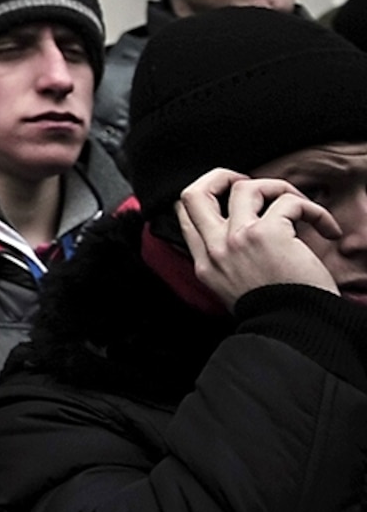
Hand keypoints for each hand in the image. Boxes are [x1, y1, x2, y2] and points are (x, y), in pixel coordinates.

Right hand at [178, 169, 338, 303]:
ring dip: (277, 188)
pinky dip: (314, 209)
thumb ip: (229, 264)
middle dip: (222, 177)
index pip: (185, 216)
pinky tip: (327, 228)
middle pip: (195, 192)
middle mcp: (215, 250)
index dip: (207, 198)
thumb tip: (244, 233)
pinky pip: (289, 202)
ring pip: (244, 186)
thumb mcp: (237, 293)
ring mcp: (237, 239)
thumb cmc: (281, 316)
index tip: (235, 202)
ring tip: (299, 207)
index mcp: (205, 266)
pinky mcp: (268, 234)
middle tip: (251, 185)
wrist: (298, 334)